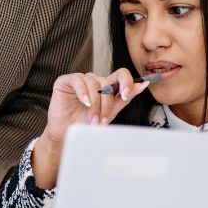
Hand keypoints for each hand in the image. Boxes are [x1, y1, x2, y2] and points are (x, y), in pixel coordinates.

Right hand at [32, 68, 150, 187]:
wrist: (66, 132)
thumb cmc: (85, 122)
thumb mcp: (109, 112)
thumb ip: (123, 99)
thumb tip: (141, 85)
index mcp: (107, 86)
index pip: (121, 75)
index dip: (126, 82)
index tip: (126, 95)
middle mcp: (95, 80)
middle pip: (108, 83)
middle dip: (107, 104)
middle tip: (102, 120)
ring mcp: (81, 79)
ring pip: (94, 85)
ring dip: (95, 105)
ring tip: (92, 119)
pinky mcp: (66, 81)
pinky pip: (78, 80)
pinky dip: (83, 92)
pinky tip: (85, 103)